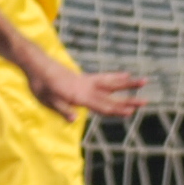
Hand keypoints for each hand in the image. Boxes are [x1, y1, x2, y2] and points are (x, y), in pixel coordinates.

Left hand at [25, 63, 147, 121]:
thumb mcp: (47, 100)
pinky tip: (125, 75)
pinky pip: (104, 77)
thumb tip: (74, 119)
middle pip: (112, 95)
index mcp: (79, 96)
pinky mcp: (84, 77)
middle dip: (129, 99)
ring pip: (112, 83)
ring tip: (144, 80)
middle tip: (146, 101)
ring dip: (128, 83)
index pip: (101, 105)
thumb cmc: (40, 85)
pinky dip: (116, 77)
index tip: (131, 112)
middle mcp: (87, 87)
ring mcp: (87, 81)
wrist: (36, 65)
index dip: (117, 110)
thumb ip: (61, 109)